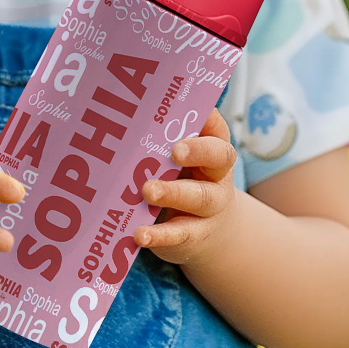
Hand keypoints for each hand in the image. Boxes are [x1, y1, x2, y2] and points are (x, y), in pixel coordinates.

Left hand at [133, 108, 236, 266]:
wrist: (208, 231)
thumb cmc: (186, 180)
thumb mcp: (182, 160)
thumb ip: (164, 138)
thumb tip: (130, 112)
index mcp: (214, 149)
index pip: (217, 130)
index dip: (207, 122)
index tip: (187, 116)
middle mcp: (217, 176)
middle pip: (217, 159)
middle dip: (196, 152)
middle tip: (174, 151)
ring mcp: (209, 208)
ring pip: (198, 198)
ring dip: (172, 193)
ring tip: (147, 191)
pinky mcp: (193, 235)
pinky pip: (179, 234)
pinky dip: (159, 235)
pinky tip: (140, 234)